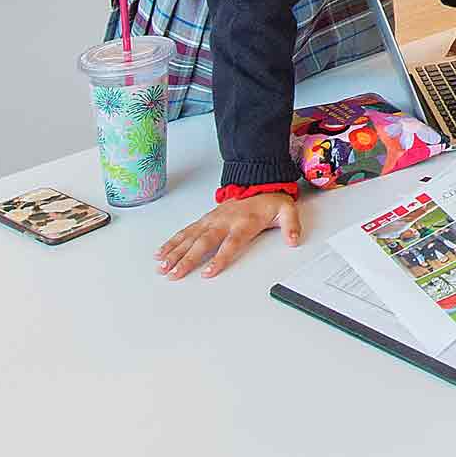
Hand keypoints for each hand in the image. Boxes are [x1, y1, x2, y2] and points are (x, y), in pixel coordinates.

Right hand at [157, 193, 298, 279]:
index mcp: (243, 222)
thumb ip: (291, 225)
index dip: (219, 258)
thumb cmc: (269, 201)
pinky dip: (172, 242)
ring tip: (162, 266)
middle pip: (203, 242)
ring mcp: (211, 220)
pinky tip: (162, 252)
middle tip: (174, 273)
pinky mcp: (204, 219)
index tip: (208, 272)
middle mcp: (223, 221)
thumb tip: (293, 239)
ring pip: (189, 237)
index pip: (230, 243)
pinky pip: (186, 231)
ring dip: (174, 252)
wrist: (257, 183)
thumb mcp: (287, 211)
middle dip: (187, 259)